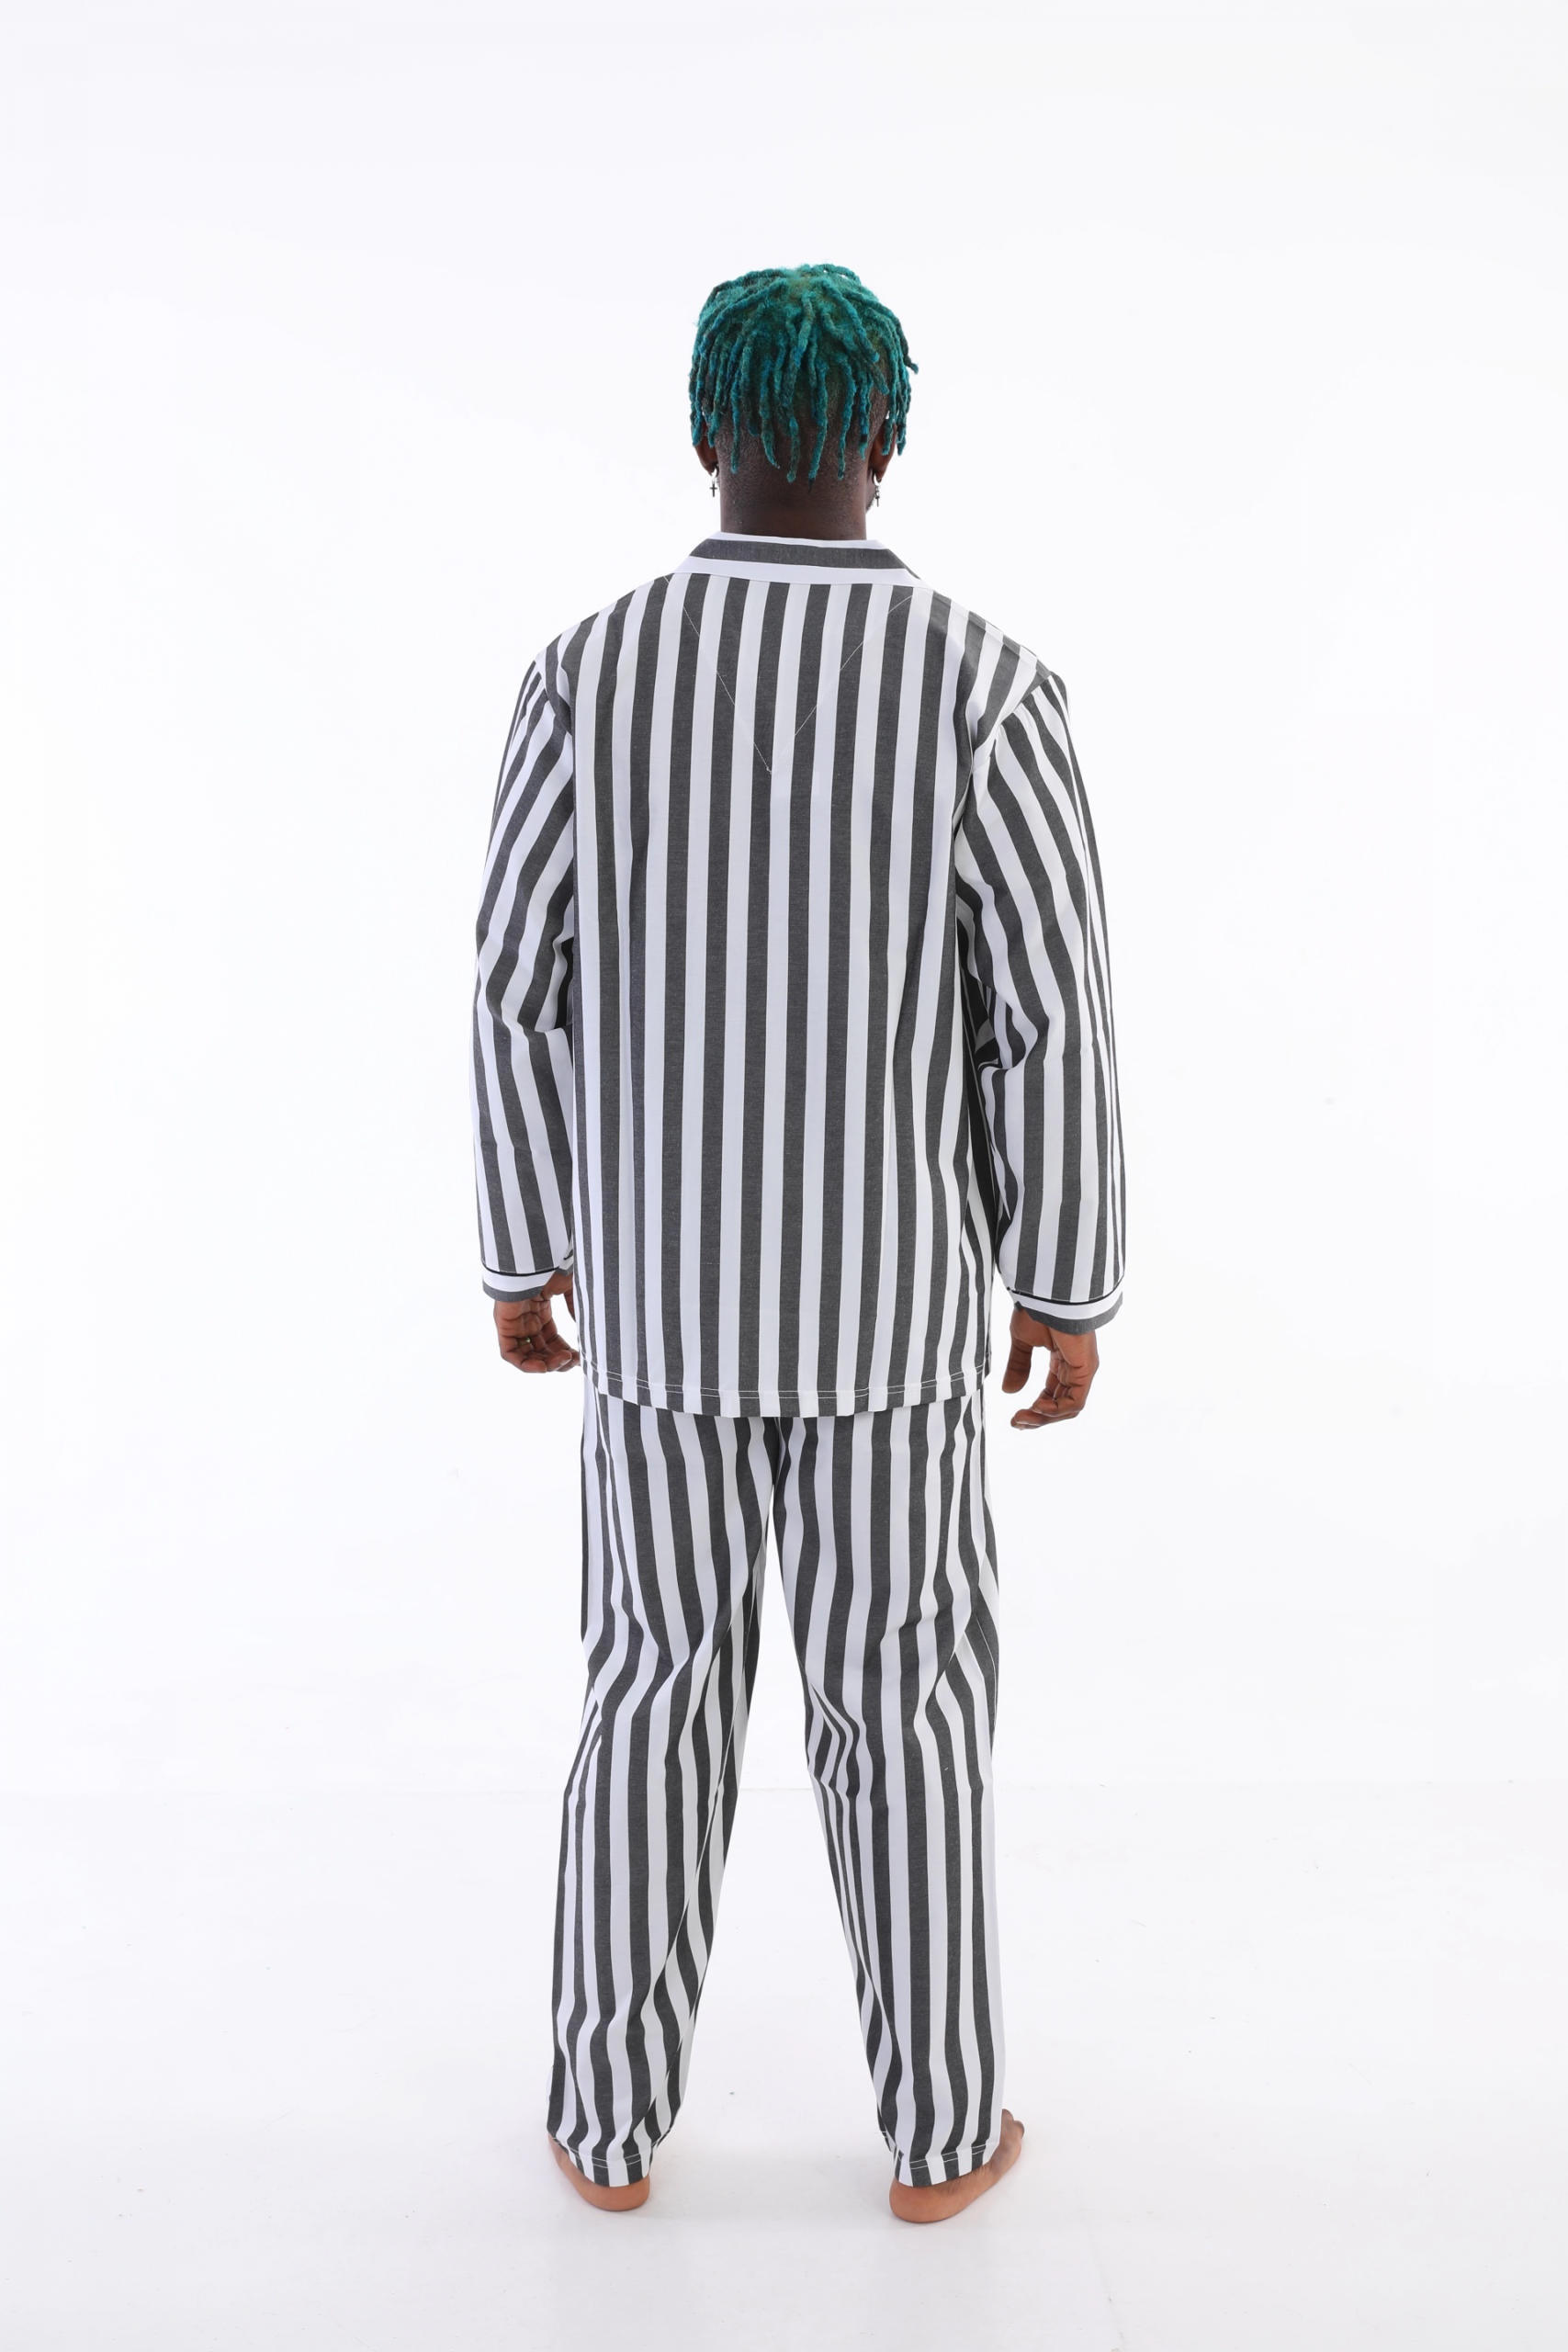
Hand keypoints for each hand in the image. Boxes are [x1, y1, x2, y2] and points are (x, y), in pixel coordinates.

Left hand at [493, 1271, 578, 1374]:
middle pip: (541, 1350)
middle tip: (574, 1360)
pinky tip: (543, 1367)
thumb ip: (574, 1308)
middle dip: (559, 1360)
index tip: (580, 1357)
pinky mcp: (504, 1326)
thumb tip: (583, 1327)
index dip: (565, 1351)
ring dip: (546, 1364)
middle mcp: (526, 1320)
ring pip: (527, 1355)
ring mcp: (514, 1324)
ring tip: (564, 1360)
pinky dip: (525, 1364)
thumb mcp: (568, 1289)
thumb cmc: (551, 1268)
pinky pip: (509, 1353)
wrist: (534, 1259)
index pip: (551, 1340)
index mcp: (540, 1311)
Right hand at [1001, 1309, 1098, 1429]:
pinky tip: (1038, 1406)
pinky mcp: (1087, 1369)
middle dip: (1037, 1418)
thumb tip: (1009, 1392)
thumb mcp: (1022, 1342)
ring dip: (1044, 1417)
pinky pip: (1075, 1401)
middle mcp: (1074, 1367)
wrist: (1048, 1294)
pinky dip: (1057, 1409)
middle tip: (1016, 1423)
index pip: (1052, 1393)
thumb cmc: (1037, 1309)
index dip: (1035, 1409)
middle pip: (1060, 1404)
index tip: (1015, 1417)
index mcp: (1061, 1359)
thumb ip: (1018, 1366)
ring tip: (1022, 1418)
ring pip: (1068, 1407)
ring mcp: (1082, 1369)